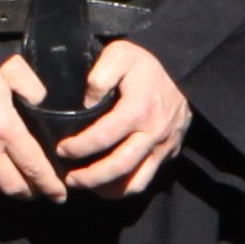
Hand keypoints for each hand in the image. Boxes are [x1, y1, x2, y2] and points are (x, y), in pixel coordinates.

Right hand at [0, 56, 63, 203]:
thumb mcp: (7, 67)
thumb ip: (31, 85)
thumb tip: (43, 102)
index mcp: (5, 128)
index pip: (35, 168)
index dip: (51, 186)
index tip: (59, 195)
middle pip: (14, 187)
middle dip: (30, 192)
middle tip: (38, 190)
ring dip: (4, 186)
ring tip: (11, 179)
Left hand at [55, 40, 192, 198]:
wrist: (183, 72)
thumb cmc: (145, 65)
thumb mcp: (120, 54)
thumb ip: (100, 75)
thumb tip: (87, 103)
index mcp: (138, 109)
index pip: (103, 137)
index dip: (79, 147)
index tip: (61, 150)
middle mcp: (153, 132)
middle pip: (120, 166)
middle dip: (91, 177)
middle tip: (69, 179)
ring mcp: (163, 146)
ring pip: (136, 181)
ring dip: (108, 189)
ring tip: (86, 187)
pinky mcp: (169, 154)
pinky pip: (146, 178)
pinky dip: (125, 187)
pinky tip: (107, 185)